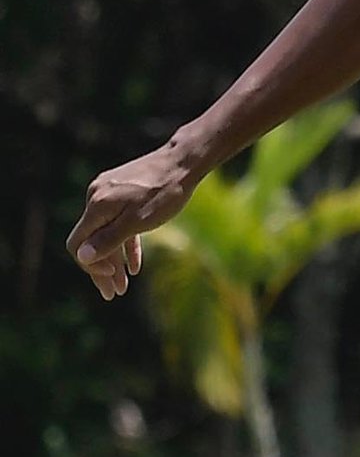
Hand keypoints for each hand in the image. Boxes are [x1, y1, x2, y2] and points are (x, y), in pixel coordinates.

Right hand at [67, 143, 199, 299]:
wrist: (183, 161)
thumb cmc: (164, 193)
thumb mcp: (138, 221)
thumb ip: (110, 239)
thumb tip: (83, 257)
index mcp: (96, 206)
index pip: (78, 244)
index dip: (90, 266)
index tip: (111, 280)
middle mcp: (96, 198)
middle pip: (91, 241)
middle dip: (102, 270)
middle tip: (113, 294)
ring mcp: (109, 194)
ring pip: (106, 233)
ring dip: (114, 260)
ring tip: (125, 286)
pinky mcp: (123, 192)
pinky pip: (119, 224)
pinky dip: (125, 245)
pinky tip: (135, 267)